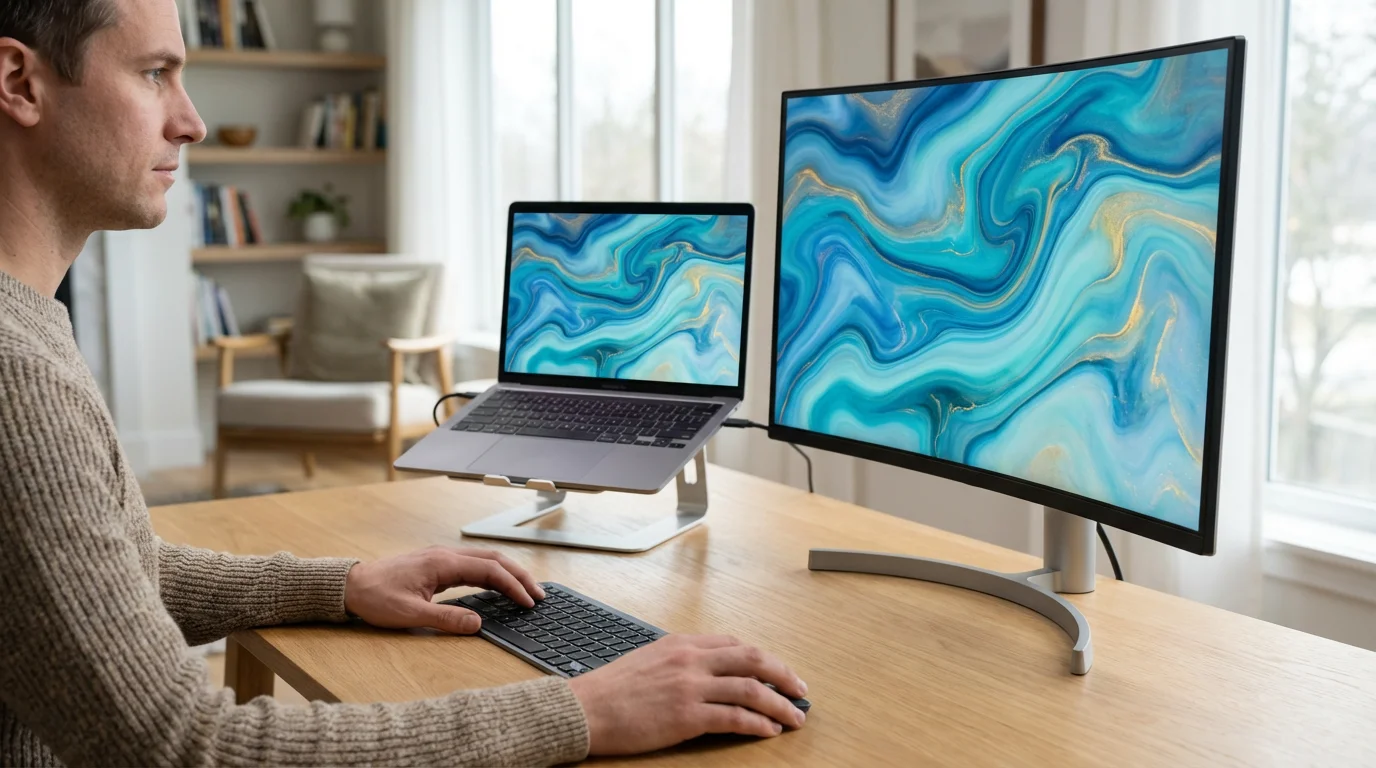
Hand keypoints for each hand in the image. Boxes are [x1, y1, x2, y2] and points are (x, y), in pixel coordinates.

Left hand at [343, 546, 543, 633]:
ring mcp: (442, 557)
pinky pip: (474, 564)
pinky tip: (498, 586)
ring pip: (486, 559)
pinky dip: (493, 573)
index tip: (529, 602)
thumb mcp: (410, 614)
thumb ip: (446, 619)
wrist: (351, 585)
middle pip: (494, 559)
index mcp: (443, 563)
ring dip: (509, 572)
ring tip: (526, 589)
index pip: (490, 571)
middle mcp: (446, 555)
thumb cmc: (375, 598)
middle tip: (539, 594)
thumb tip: (478, 624)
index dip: (513, 586)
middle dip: (520, 575)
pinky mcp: (438, 564)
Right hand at [567, 634, 807, 754]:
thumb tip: (705, 671)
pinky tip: (769, 731)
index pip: (735, 644)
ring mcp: (690, 687)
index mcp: (682, 643)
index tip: (777, 672)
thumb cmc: (610, 690)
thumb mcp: (648, 659)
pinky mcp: (687, 716)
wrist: (584, 709)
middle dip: (783, 674)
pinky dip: (758, 724)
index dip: (763, 659)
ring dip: (780, 703)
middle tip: (801, 690)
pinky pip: (735, 717)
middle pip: (753, 659)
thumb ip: (679, 660)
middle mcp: (691, 659)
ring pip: (751, 689)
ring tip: (794, 717)